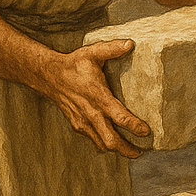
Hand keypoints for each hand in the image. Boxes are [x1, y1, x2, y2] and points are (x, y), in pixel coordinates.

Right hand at [39, 39, 149, 158]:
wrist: (49, 76)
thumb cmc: (73, 65)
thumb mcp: (92, 53)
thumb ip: (111, 49)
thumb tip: (130, 43)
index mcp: (98, 97)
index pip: (119, 117)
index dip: (134, 126)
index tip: (146, 132)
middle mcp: (91, 113)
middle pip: (110, 140)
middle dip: (126, 149)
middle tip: (141, 152)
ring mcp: (83, 122)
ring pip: (101, 144)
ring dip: (117, 150)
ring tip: (131, 151)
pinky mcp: (77, 125)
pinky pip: (93, 139)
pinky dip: (104, 144)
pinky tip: (113, 142)